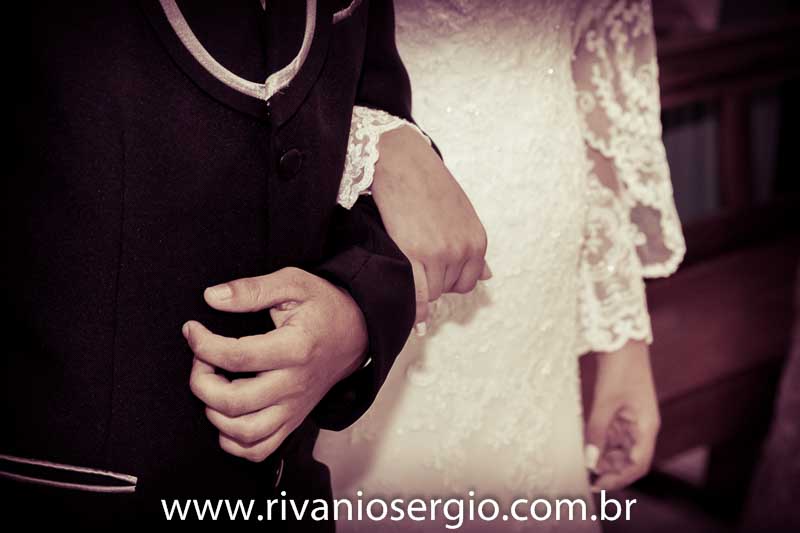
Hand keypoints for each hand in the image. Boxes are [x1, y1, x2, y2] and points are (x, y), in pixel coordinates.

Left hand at [183, 267, 367, 461]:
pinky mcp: (292, 420)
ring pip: (244, 433)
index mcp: (295, 348)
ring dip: (214, 412)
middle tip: (200, 359)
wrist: (355, 333)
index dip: (202, 344)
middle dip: (201, 381)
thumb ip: (252, 289)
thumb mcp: (292, 283)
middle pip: (234, 402)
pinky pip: (258, 450)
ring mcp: (294, 407)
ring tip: (213, 385)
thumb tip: (212, 297)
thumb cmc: (323, 307)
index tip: (192, 330)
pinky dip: (232, 440)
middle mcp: (294, 384)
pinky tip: (226, 413)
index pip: (237, 357)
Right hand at [371, 125, 489, 322]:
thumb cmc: (430, 185)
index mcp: (477, 241)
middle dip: (434, 282)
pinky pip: (418, 294)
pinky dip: (416, 309)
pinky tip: (415, 320)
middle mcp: (462, 250)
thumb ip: (474, 249)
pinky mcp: (414, 253)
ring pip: (431, 292)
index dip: (450, 280)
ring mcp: (439, 253)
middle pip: (448, 289)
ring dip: (420, 286)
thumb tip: (489, 276)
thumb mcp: (463, 215)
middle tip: (418, 262)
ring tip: (409, 265)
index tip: (435, 271)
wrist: (404, 163)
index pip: (468, 282)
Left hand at [584, 340, 660, 491]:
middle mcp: (642, 426)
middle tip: (585, 476)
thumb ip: (597, 431)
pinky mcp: (620, 411)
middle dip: (610, 469)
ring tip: (582, 462)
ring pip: (620, 448)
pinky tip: (585, 446)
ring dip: (604, 457)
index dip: (620, 477)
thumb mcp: (605, 401)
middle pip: (629, 459)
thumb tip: (590, 461)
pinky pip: (612, 435)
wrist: (621, 339)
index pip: (638, 463)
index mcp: (647, 426)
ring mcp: (631, 419)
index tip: (598, 485)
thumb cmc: (619, 368)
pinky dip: (600, 442)